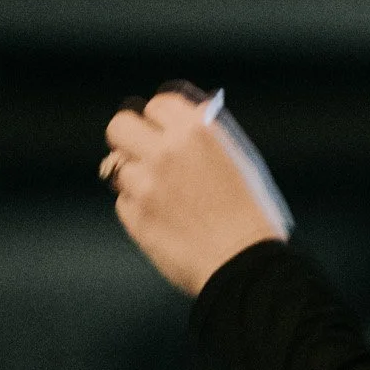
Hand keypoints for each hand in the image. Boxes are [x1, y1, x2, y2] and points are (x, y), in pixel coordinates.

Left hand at [105, 91, 285, 294]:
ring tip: (161, 197)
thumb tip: (188, 117)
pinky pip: (123, 202)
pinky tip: (164, 222)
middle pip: (121, 125)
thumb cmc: (252, 216)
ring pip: (117, 166)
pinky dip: (138, 209)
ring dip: (135, 178)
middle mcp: (167, 150)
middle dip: (128, 137)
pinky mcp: (135, 216)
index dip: (160, 119)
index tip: (162, 130)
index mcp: (198, 130)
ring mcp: (147, 183)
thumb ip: (208, 136)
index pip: (158, 104)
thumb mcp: (240, 161)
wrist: (245, 265)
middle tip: (139, 153)